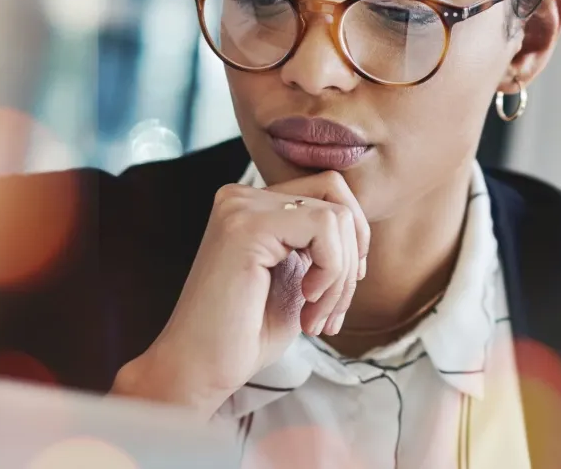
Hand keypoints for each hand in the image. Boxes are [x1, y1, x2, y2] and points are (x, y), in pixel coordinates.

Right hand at [112, 171, 369, 416]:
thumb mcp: (297, 278)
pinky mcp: (247, 226)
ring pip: (337, 215)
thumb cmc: (245, 334)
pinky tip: (305, 302)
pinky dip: (331, 271)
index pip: (330, 191)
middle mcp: (242, 196)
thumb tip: (360, 225)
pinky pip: (324, 228)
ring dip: (340, 277)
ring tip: (316, 317)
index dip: (352, 239)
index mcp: (253, 205)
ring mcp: (241, 206)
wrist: (200, 369)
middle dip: (351, 258)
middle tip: (330, 311)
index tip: (340, 290)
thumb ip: (320, 246)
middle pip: (337, 195)